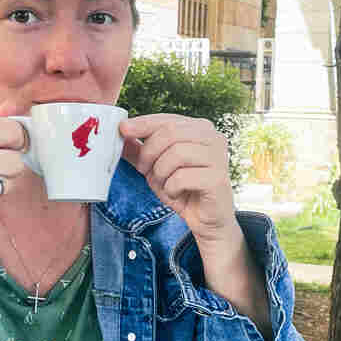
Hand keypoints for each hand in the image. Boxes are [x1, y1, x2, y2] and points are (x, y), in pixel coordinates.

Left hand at [122, 113, 272, 337]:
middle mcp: (213, 137)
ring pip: (176, 153)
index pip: (167, 119)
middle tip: (143, 170)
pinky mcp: (218, 178)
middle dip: (149, 152)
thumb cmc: (183, 190)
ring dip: (160, 172)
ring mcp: (219, 157)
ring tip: (163, 184)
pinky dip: (171, 188)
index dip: (143, 124)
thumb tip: (121, 134)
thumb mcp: (156, 168)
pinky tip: (176, 193)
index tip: (122, 130)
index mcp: (200, 128)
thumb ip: (140, 150)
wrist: (207, 221)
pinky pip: (182, 177)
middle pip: (170, 133)